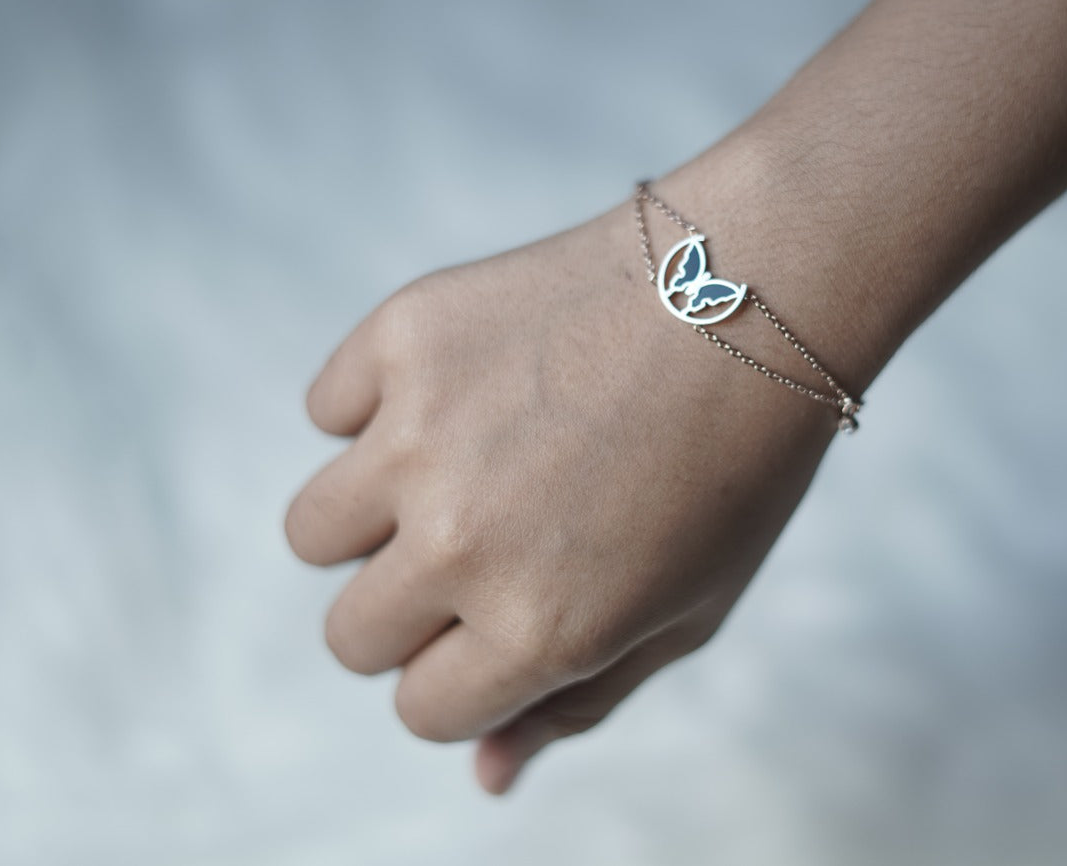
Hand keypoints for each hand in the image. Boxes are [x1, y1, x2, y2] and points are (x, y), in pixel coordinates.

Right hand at [285, 188, 837, 793]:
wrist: (753, 287)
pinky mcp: (402, 337)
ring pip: (314, 531)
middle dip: (414, 609)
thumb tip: (483, 777)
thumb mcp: (689, 611)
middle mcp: (461, 544)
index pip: (422, 709)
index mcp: (539, 629)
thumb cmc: (736, 464)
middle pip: (353, 636)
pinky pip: (329, 408)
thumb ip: (579, 704)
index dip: (469, 672)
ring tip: (466, 465)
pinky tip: (471, 385)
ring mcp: (421, 435)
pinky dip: (378, 405)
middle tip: (495, 536)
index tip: (514, 614)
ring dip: (373, 516)